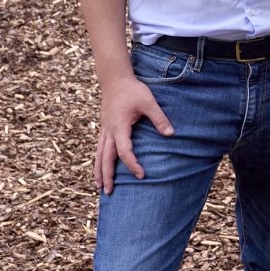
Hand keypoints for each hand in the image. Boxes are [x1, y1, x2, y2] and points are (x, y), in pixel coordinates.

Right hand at [97, 73, 172, 194]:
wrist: (114, 78)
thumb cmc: (132, 89)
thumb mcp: (149, 102)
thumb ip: (159, 119)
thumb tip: (171, 134)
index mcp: (119, 126)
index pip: (124, 150)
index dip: (132, 164)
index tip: (141, 174)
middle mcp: (109, 130)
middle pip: (105, 157)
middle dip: (106, 175)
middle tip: (108, 192)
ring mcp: (104, 129)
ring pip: (99, 154)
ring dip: (99, 170)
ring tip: (99, 186)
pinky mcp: (104, 127)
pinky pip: (99, 147)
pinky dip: (99, 159)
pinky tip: (100, 167)